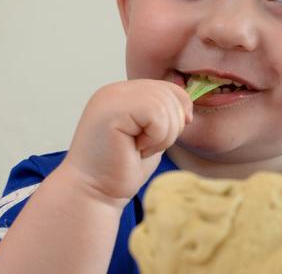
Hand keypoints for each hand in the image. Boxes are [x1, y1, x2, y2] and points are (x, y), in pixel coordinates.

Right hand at [62, 79, 192, 207]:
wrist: (94, 193)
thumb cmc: (121, 169)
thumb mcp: (151, 135)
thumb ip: (164, 115)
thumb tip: (187, 106)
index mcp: (124, 94)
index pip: (168, 87)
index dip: (180, 111)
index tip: (170, 136)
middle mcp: (116, 90)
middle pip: (169, 93)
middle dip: (171, 126)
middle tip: (148, 147)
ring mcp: (112, 97)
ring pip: (164, 104)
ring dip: (162, 135)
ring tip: (140, 149)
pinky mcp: (112, 109)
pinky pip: (155, 114)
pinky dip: (155, 137)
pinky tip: (136, 148)